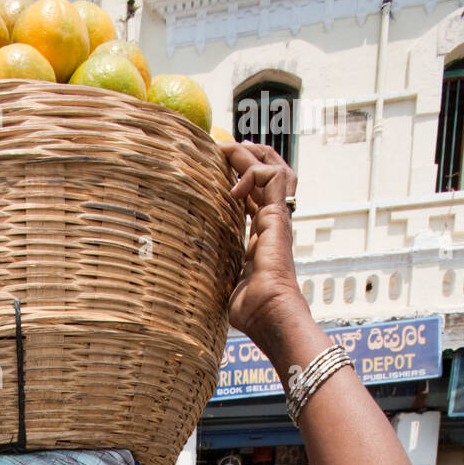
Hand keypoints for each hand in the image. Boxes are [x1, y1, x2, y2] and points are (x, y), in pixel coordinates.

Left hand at [218, 140, 303, 349]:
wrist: (269, 315)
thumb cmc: (249, 311)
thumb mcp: (224, 285)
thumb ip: (212, 272)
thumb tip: (185, 281)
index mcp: (260, 235)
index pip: (256, 195)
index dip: (239, 178)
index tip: (215, 169)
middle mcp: (272, 222)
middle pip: (270, 174)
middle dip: (247, 155)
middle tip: (220, 149)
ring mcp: (278, 218)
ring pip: (275, 167)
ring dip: (250, 153)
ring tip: (228, 150)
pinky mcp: (278, 217)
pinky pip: (272, 177)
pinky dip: (252, 172)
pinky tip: (232, 190)